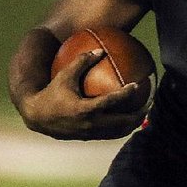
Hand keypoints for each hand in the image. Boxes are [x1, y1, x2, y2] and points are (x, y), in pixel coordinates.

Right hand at [20, 49, 147, 139]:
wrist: (36, 117)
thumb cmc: (51, 92)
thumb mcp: (64, 75)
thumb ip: (82, 61)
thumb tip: (100, 49)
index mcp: (84, 109)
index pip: (109, 102)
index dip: (125, 94)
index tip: (136, 85)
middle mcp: (89, 124)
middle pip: (121, 122)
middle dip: (138, 115)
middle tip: (150, 104)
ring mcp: (90, 133)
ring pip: (118, 132)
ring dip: (133, 124)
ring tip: (145, 113)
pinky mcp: (89, 137)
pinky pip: (111, 134)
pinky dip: (123, 128)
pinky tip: (130, 119)